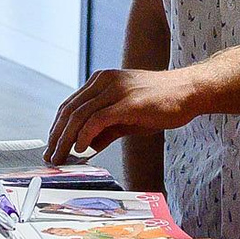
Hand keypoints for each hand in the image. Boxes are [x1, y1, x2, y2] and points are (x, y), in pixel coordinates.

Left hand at [45, 67, 199, 165]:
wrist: (189, 92)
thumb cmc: (161, 103)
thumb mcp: (127, 116)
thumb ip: (106, 129)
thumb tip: (87, 146)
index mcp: (102, 81)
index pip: (70, 105)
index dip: (57, 127)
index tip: (52, 146)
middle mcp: (105, 81)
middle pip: (70, 110)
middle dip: (56, 136)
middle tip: (50, 156)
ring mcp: (116, 90)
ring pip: (79, 115)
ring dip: (66, 139)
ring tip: (61, 157)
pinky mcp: (128, 102)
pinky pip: (98, 119)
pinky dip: (85, 135)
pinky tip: (81, 149)